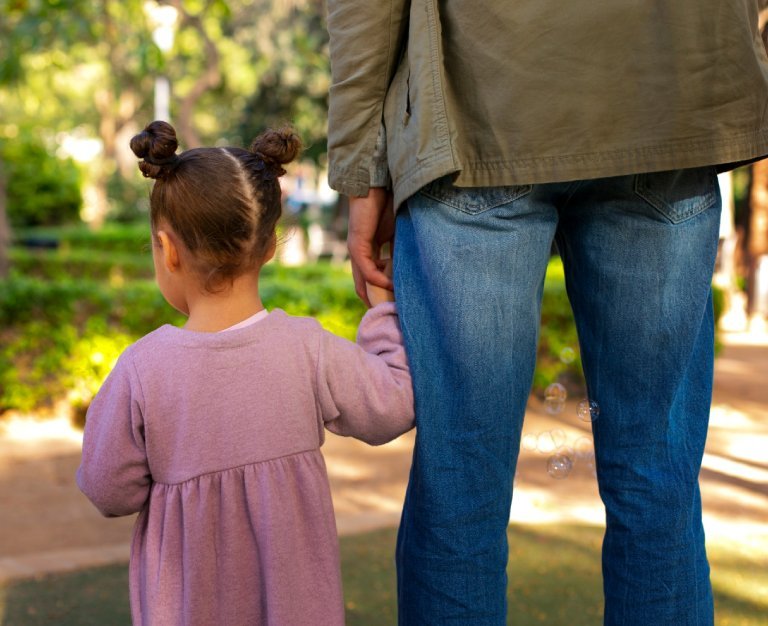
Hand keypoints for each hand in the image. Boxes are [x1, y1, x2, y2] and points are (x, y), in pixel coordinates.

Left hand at [347, 187, 394, 306]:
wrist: (376, 185)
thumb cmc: (387, 204)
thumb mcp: (397, 233)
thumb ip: (399, 251)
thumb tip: (410, 270)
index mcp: (369, 249)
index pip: (372, 277)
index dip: (382, 291)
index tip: (396, 302)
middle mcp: (360, 252)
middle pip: (363, 285)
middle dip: (376, 300)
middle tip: (390, 315)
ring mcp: (356, 250)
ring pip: (363, 281)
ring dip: (377, 294)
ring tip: (392, 305)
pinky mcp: (357, 245)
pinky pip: (366, 270)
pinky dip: (378, 279)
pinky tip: (391, 285)